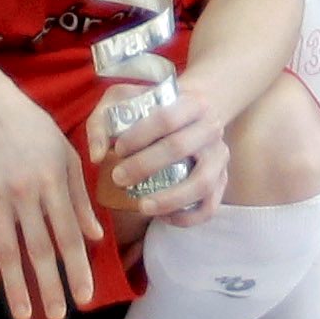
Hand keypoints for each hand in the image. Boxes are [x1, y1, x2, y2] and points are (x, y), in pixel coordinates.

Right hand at [0, 64, 102, 318]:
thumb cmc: (35, 129)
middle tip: (58, 316)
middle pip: (38, 248)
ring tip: (24, 314)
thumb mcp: (66, 154)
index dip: (77, 268)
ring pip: (6, 249)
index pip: (68, 234)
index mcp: (52, 181)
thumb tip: (95, 237)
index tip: (85, 297)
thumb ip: (80, 198)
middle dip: (50, 286)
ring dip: (15, 284)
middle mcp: (24, 191)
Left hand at [83, 81, 230, 226]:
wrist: (190, 116)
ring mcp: (219, 157)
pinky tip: (163, 217)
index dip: (140, 136)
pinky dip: (187, 217)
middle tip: (118, 178)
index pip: (166, 118)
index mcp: (191, 103)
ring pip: (202, 183)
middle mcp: (211, 128)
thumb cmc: (152, 110)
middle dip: (145, 166)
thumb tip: (97, 156)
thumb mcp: (124, 101)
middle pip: (180, 148)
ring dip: (170, 198)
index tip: (117, 150)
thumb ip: (102, 122)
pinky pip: (210, 207)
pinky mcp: (221, 181)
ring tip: (142, 206)